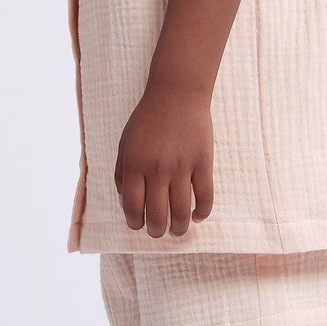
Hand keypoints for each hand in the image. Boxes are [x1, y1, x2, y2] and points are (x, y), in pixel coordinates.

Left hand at [114, 82, 214, 236]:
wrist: (177, 94)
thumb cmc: (147, 118)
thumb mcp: (125, 142)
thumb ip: (121, 172)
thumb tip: (126, 201)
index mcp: (134, 165)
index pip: (132, 206)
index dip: (134, 222)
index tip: (138, 225)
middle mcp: (157, 169)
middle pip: (157, 215)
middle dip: (156, 230)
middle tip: (158, 231)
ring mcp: (182, 167)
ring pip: (182, 211)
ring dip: (179, 227)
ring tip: (178, 230)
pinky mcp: (203, 163)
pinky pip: (205, 196)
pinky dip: (202, 212)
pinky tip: (197, 216)